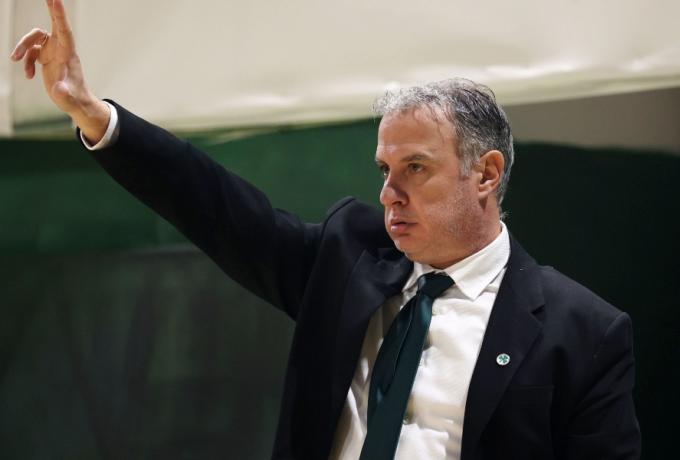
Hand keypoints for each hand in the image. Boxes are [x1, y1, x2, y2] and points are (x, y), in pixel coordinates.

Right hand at [11, 0, 108, 141]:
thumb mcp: (68, 97)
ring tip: (14, 60)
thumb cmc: (75, 99)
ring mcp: (53, 53)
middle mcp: (61, 50)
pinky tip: (29, 76)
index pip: (64, 30)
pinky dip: (26, 62)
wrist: (75, 103)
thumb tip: (59, 89)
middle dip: (51, 10)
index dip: (59, 14)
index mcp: (68, 54)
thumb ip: (63, 92)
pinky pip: (31, 53)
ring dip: (22, 48)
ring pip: (34, 39)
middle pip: (51, 26)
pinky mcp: (46, 59)